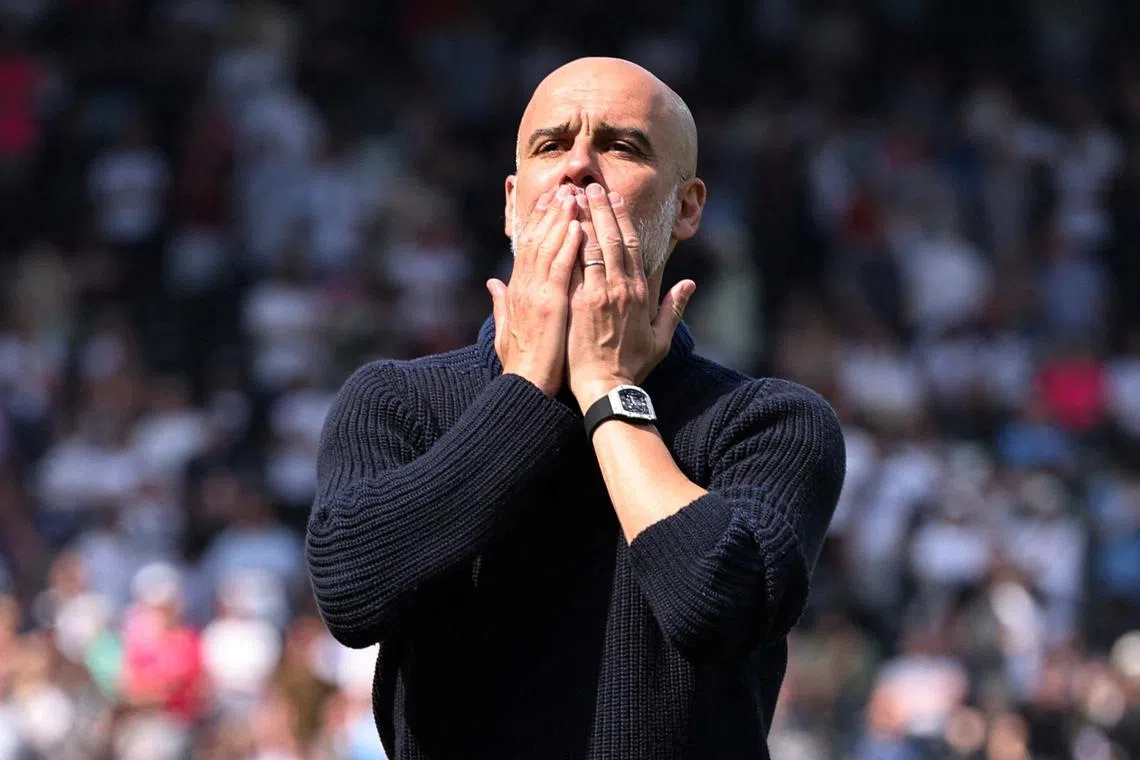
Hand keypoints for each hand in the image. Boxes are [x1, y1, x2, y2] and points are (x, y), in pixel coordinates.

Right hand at [487, 186, 582, 395]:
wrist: (526, 387)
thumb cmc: (522, 364)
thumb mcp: (506, 330)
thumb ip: (500, 303)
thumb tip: (491, 283)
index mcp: (518, 291)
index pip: (528, 248)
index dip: (539, 223)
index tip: (550, 203)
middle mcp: (525, 287)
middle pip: (537, 241)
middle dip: (551, 213)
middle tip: (565, 189)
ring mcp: (536, 294)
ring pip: (549, 248)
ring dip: (561, 220)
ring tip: (574, 197)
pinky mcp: (550, 305)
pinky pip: (561, 269)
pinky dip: (568, 246)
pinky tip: (578, 226)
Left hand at [566, 183, 695, 411]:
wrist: (607, 388)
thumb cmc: (633, 367)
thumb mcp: (661, 338)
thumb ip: (674, 308)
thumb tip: (690, 283)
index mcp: (639, 292)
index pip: (632, 245)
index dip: (623, 219)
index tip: (614, 199)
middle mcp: (620, 287)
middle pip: (611, 237)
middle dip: (601, 209)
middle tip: (590, 186)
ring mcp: (597, 294)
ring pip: (591, 246)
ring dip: (582, 218)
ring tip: (573, 196)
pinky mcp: (577, 302)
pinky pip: (572, 265)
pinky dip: (567, 243)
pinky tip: (560, 225)